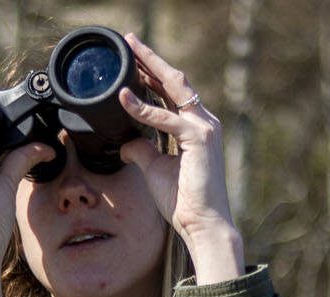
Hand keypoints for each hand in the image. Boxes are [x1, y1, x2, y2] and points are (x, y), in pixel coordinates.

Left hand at [116, 33, 244, 283]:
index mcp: (196, 127)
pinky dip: (144, 108)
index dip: (152, 74)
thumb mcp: (156, 170)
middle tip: (130, 40)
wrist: (204, 224)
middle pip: (174, 81)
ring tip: (129, 54)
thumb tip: (127, 142)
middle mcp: (204, 121)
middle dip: (151, 59)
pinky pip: (166, 118)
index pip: (172, 92)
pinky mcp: (199, 139)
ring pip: (174, 88)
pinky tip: (124, 98)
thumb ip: (143, 151)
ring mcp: (204, 127)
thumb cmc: (184, 201)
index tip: (133, 60)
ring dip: (150, 68)